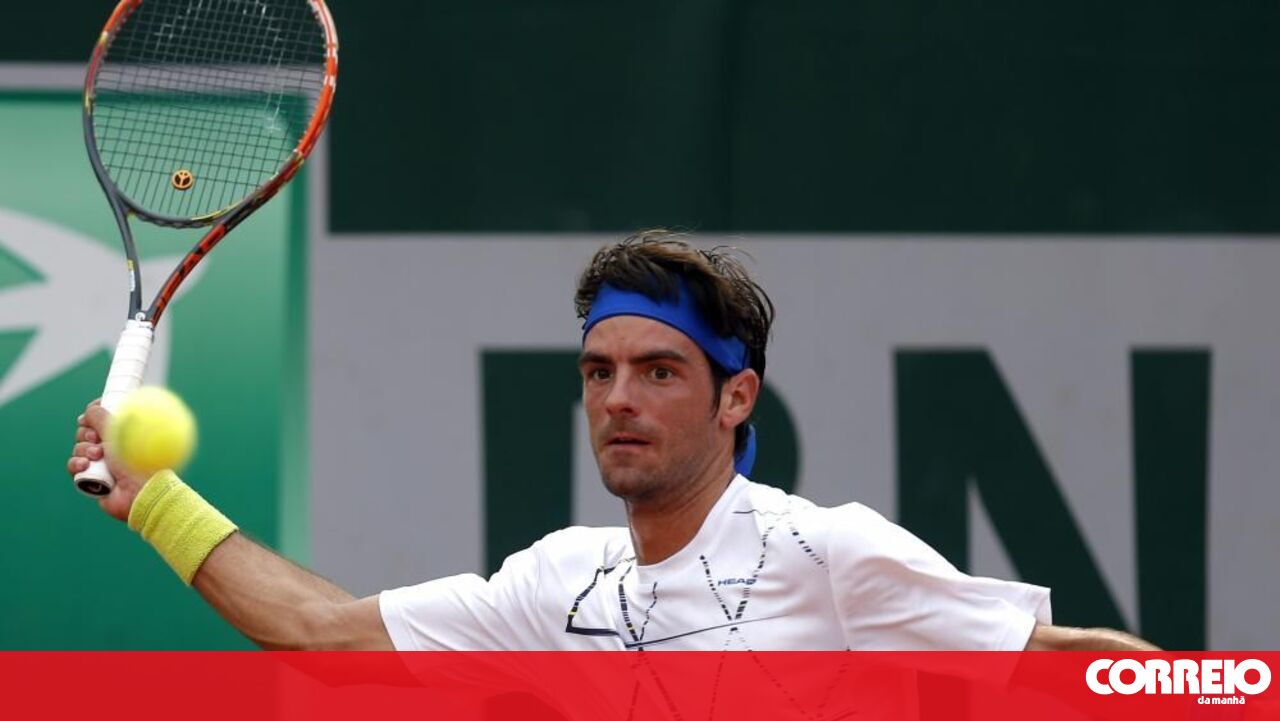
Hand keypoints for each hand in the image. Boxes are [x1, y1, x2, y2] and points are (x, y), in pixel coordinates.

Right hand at [67, 399, 149, 522]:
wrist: (138, 492)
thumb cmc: (137, 461)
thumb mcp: (120, 433)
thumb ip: (102, 417)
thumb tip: (90, 410)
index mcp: (122, 434)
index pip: (102, 417)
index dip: (94, 411)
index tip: (92, 409)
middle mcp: (111, 447)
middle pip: (84, 431)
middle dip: (86, 432)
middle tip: (96, 437)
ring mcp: (99, 462)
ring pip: (78, 447)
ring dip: (83, 449)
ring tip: (98, 455)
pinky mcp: (89, 478)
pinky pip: (73, 466)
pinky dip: (75, 463)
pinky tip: (84, 466)